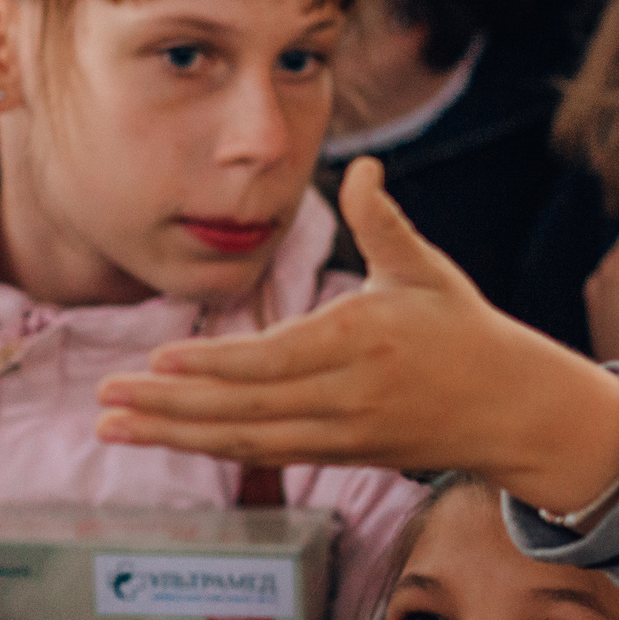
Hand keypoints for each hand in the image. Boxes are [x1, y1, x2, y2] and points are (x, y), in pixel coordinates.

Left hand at [94, 158, 618, 515]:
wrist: (514, 409)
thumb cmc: (465, 330)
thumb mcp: (426, 271)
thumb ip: (382, 221)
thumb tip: (363, 166)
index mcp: (367, 340)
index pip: (278, 359)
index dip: (215, 366)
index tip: (159, 362)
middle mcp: (352, 393)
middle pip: (248, 406)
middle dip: (170, 405)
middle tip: (105, 399)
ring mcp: (346, 431)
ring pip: (249, 437)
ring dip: (176, 434)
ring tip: (113, 425)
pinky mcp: (344, 453)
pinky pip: (268, 451)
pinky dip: (214, 446)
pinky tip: (170, 436)